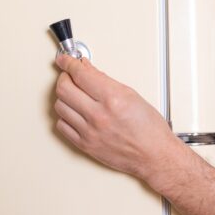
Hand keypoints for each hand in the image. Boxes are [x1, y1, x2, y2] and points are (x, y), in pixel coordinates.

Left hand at [53, 54, 178, 181]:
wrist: (154, 155)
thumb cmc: (149, 129)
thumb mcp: (132, 95)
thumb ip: (106, 81)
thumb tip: (88, 69)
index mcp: (113, 99)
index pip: (80, 74)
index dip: (69, 63)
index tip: (65, 59)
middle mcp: (99, 115)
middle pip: (64, 88)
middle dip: (65, 77)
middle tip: (69, 75)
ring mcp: (89, 131)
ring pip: (60, 106)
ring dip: (64, 96)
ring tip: (74, 94)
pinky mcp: (85, 145)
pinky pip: (62, 126)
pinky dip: (65, 116)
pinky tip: (74, 112)